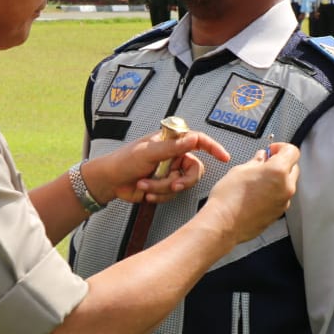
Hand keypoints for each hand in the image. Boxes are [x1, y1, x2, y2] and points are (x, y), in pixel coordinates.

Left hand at [92, 130, 230, 204]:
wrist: (109, 182)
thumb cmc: (124, 160)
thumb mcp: (148, 153)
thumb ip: (172, 147)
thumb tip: (193, 138)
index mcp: (171, 142)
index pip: (198, 141)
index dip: (213, 147)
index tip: (224, 157)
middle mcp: (173, 156)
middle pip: (195, 169)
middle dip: (183, 180)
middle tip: (173, 185)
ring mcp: (169, 172)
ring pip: (182, 184)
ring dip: (162, 188)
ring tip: (144, 185)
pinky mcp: (164, 187)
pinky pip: (172, 194)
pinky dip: (158, 195)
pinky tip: (145, 192)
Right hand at [201, 143, 299, 244]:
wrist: (223, 223)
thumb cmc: (228, 199)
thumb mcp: (240, 170)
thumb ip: (256, 161)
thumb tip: (261, 158)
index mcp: (278, 171)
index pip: (292, 151)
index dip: (282, 147)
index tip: (272, 150)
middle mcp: (285, 187)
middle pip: (293, 168)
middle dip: (280, 163)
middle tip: (263, 164)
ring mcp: (283, 202)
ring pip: (287, 184)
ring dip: (277, 180)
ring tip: (256, 181)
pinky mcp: (277, 214)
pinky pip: (280, 198)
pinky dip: (273, 193)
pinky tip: (256, 195)